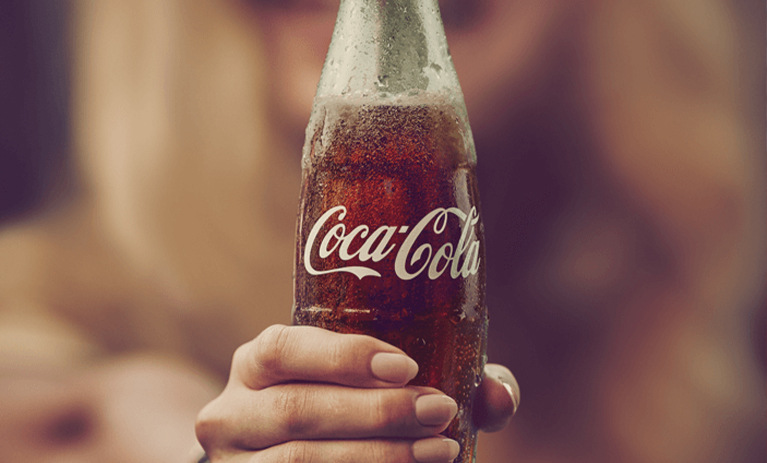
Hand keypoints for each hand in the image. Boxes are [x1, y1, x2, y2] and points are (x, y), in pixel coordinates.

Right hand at [195, 325, 518, 461]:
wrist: (283, 454)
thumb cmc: (339, 406)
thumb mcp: (367, 383)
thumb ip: (439, 375)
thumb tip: (499, 393)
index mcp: (257, 363)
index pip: (284, 349)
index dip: (343, 356)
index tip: (406, 365)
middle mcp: (232, 411)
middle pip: (295, 413)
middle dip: (375, 415)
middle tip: (440, 411)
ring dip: (375, 459)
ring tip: (441, 452)